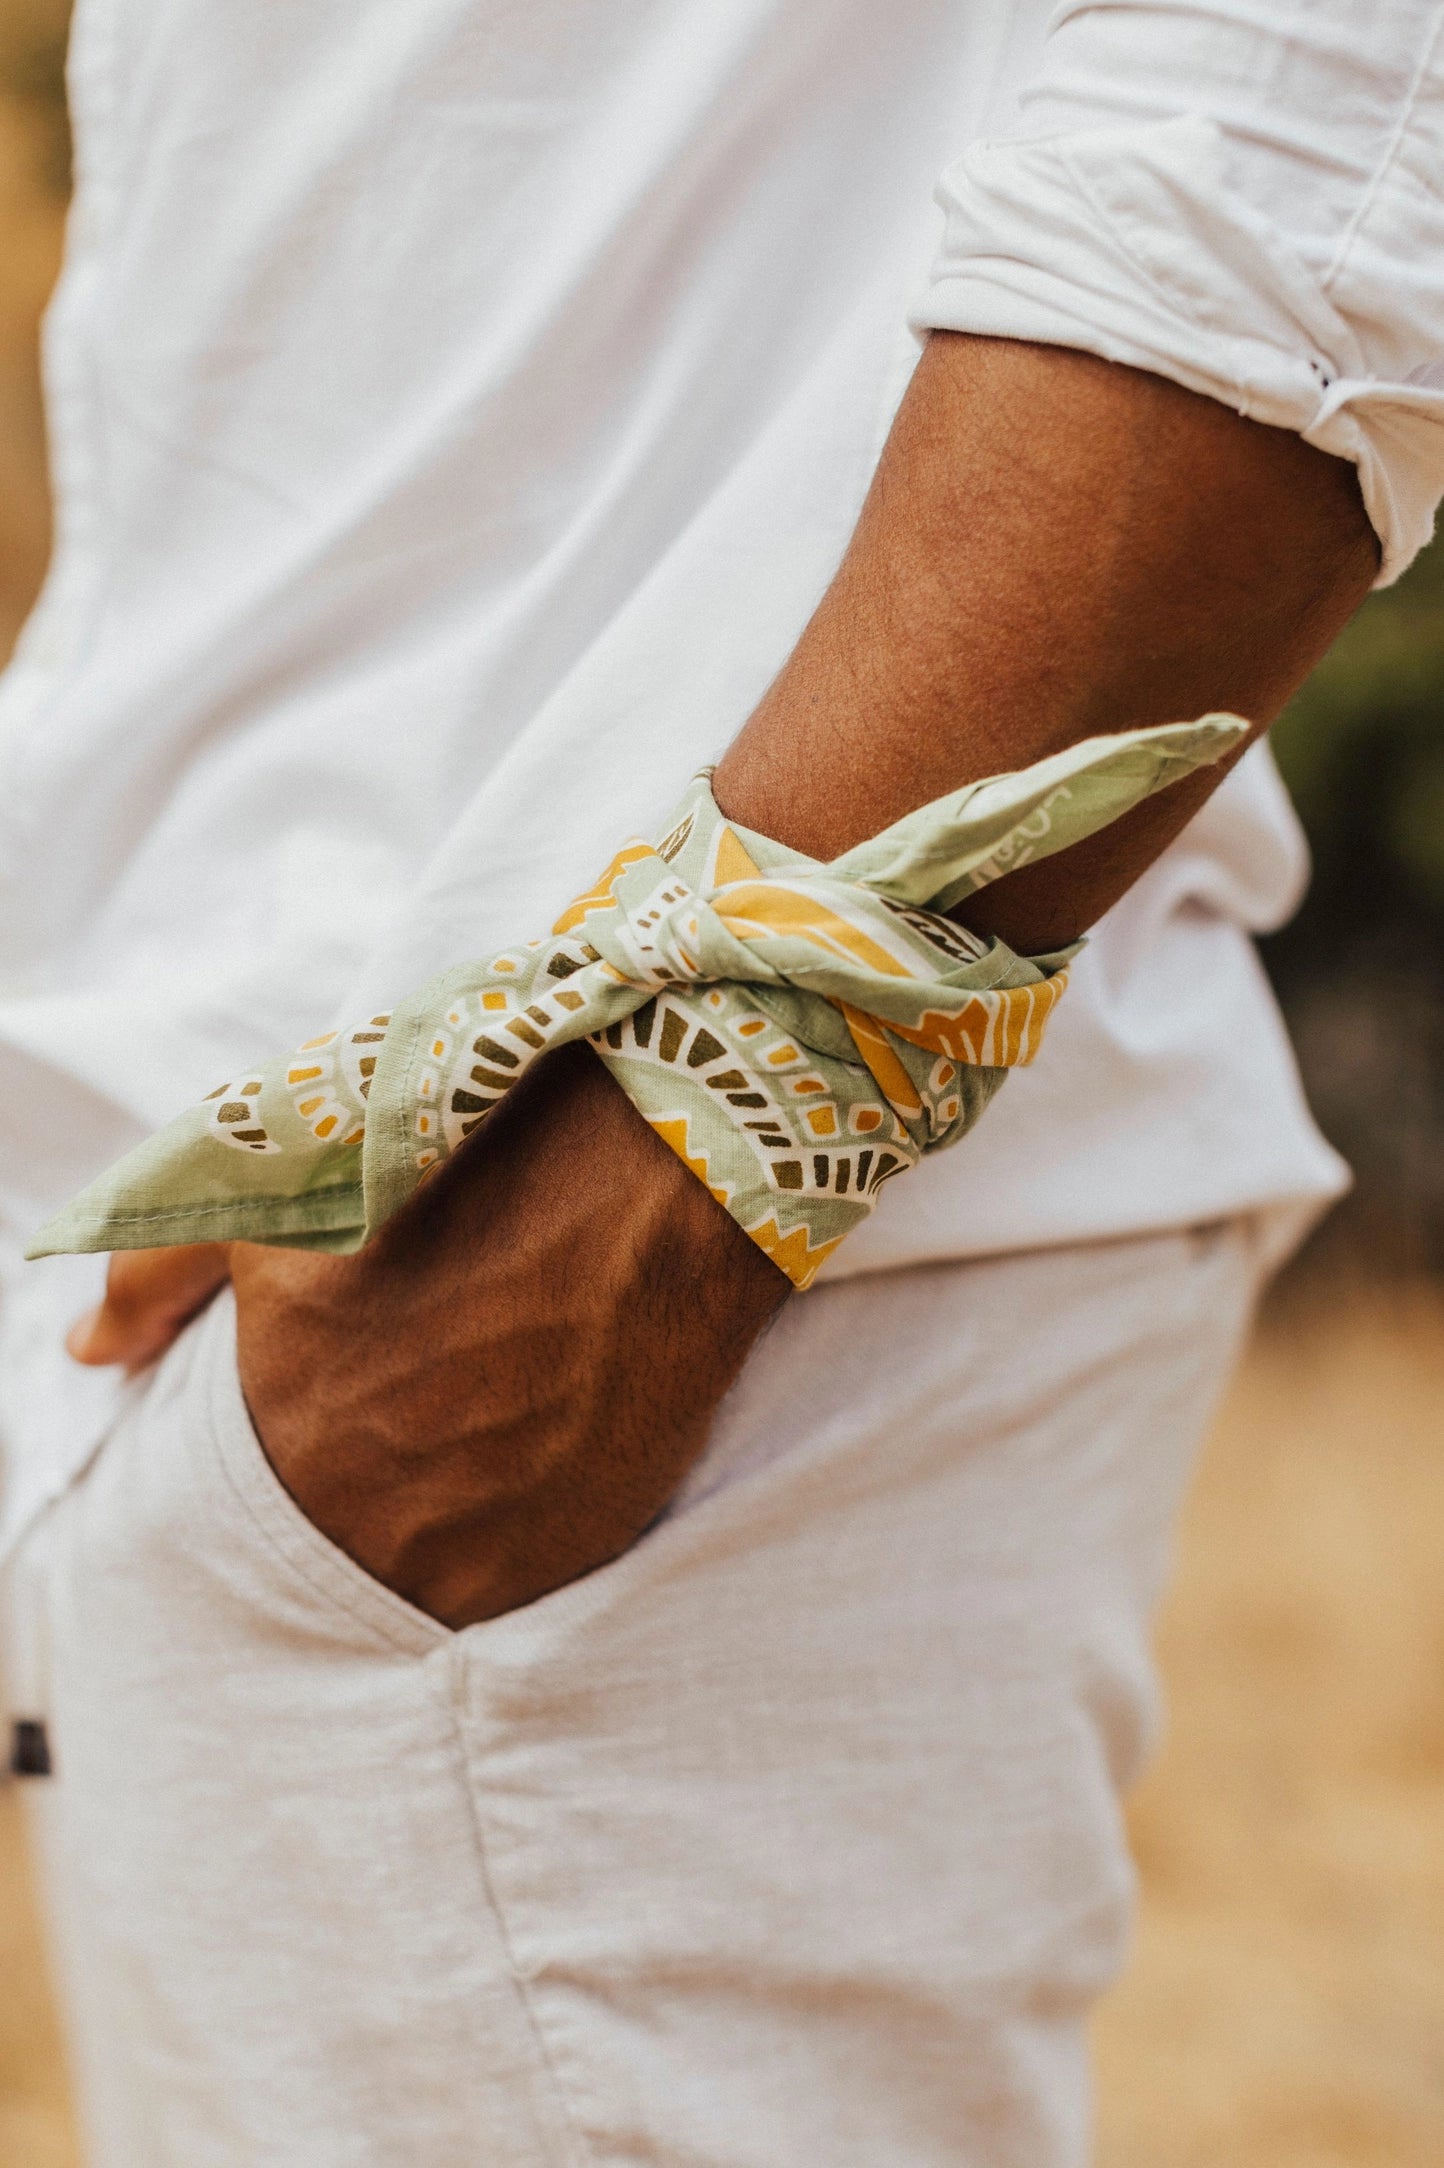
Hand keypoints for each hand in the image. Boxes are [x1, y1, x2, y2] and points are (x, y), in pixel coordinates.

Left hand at [72, 1045, 787, 1624]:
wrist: (654, 1175)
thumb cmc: (463, 1170)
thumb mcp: (278, 1197)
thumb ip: (156, 1276)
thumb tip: (89, 1352)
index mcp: (285, 1435)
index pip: (246, 1508)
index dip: (298, 1453)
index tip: (344, 1410)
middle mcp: (373, 1518)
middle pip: (338, 1549)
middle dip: (367, 1494)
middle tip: (420, 1420)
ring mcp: (484, 1550)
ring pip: (426, 1578)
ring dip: (439, 1529)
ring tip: (483, 1433)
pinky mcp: (576, 1555)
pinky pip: (517, 1584)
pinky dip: (514, 1536)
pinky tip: (537, 1450)